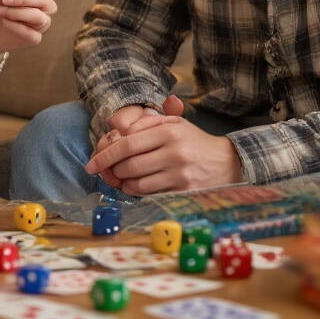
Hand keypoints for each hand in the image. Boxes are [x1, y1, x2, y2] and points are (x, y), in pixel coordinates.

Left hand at [86, 102, 242, 195]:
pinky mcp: (183, 192)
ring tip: (122, 178)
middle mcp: (174, 152)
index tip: (91, 163)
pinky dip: (136, 192)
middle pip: (129, 165)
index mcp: (169, 130)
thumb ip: (146, 123)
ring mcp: (179, 174)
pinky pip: (149, 195)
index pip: (127, 143)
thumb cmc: (194, 142)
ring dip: (123, 182)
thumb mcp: (174, 123)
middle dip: (112, 170)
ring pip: (137, 182)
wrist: (227, 163)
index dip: (105, 155)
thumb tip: (116, 132)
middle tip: (108, 171)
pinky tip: (134, 186)